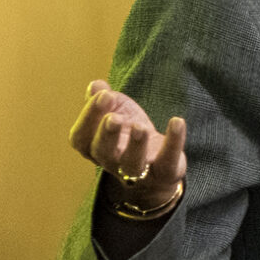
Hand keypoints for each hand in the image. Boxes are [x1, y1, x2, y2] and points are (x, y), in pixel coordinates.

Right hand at [71, 81, 187, 201]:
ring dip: (136, 145)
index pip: (81, 136)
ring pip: (132, 164)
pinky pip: (167, 162)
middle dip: (107, 134)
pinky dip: (173, 142)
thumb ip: (103, 99)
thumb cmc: (128, 131)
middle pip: (103, 152)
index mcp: (92, 148)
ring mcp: (137, 173)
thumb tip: (96, 85)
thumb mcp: (115, 110)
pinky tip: (177, 121)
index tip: (104, 95)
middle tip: (114, 117)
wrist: (157, 158)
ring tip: (140, 126)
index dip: (90, 116)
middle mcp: (110, 162)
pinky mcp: (164, 174)